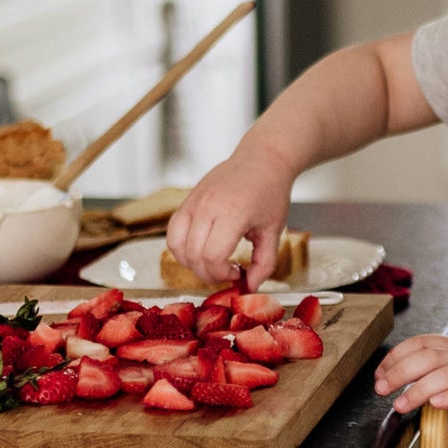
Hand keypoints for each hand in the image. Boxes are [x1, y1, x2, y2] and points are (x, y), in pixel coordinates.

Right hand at [164, 138, 292, 287]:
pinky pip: (173, 232)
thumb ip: (264, 263)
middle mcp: (208, 206)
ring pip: (176, 245)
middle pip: (193, 255)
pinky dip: (182, 248)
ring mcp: (193, 202)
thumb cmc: (271, 192)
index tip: (236, 273)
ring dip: (191, 263)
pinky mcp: (187, 200)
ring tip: (212, 262)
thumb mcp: (274, 231)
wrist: (262, 159)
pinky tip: (202, 249)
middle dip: (208, 274)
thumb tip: (249, 288)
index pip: (212, 256)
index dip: (221, 274)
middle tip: (226, 272)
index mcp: (232, 213)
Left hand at [374, 333, 447, 419]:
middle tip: (381, 389)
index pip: (422, 343)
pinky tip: (437, 404)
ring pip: (446, 374)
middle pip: (428, 356)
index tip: (380, 373)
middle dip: (399, 372)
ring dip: (419, 389)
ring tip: (402, 405)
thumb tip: (414, 371)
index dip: (396, 356)